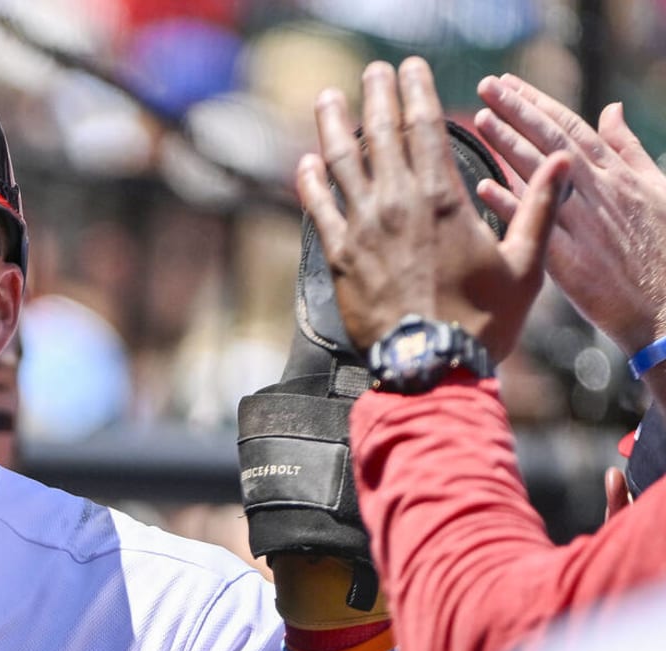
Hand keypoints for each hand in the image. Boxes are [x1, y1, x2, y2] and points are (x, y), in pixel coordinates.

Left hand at [297, 58, 568, 359]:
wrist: (431, 366)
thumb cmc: (480, 321)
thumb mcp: (524, 265)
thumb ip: (537, 209)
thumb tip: (559, 166)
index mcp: (443, 199)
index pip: (426, 127)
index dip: (417, 91)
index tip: (411, 69)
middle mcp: (397, 204)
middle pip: (380, 133)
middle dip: (376, 95)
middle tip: (372, 72)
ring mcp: (362, 228)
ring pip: (340, 162)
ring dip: (332, 126)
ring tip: (327, 99)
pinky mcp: (338, 256)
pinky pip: (317, 207)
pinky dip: (309, 181)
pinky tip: (305, 163)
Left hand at [475, 74, 665, 354]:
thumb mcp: (657, 189)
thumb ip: (628, 150)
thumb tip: (612, 110)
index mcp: (617, 176)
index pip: (570, 129)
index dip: (536, 104)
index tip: (507, 84)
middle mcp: (600, 193)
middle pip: (553, 143)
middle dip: (518, 112)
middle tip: (486, 86)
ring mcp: (584, 226)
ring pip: (541, 177)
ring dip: (510, 147)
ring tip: (481, 119)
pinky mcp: (572, 262)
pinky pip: (535, 228)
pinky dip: (511, 206)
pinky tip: (484, 186)